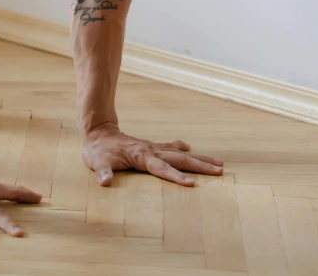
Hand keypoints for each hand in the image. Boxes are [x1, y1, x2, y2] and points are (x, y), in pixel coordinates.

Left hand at [82, 124, 222, 186]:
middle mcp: (151, 150)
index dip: (175, 176)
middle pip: (179, 159)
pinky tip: (190, 148)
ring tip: (219, 164)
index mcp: (141, 156)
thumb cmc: (97, 151)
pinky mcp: (151, 146)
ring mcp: (153, 147)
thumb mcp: (97, 162)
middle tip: (219, 172)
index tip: (191, 184)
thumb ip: (102, 172)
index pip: (161, 168)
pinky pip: (170, 147)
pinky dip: (182, 148)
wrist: (98, 133)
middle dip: (200, 166)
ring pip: (180, 153)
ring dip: (199, 158)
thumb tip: (104, 181)